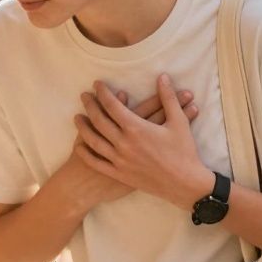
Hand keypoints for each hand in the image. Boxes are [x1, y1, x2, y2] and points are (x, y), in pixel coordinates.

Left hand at [74, 74, 212, 209]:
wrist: (184, 184)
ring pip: (94, 140)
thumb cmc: (183, 152)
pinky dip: (85, 153)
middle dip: (90, 105)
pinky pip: (97, 162)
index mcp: (136, 128)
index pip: (113, 105)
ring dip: (83, 127)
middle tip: (84, 96)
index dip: (103, 93)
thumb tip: (163, 77)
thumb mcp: (179, 122)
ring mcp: (119, 160)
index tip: (97, 84)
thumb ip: (168, 98)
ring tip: (77, 117)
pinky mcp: (119, 174)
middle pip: (99, 120)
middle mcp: (123, 143)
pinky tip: (79, 145)